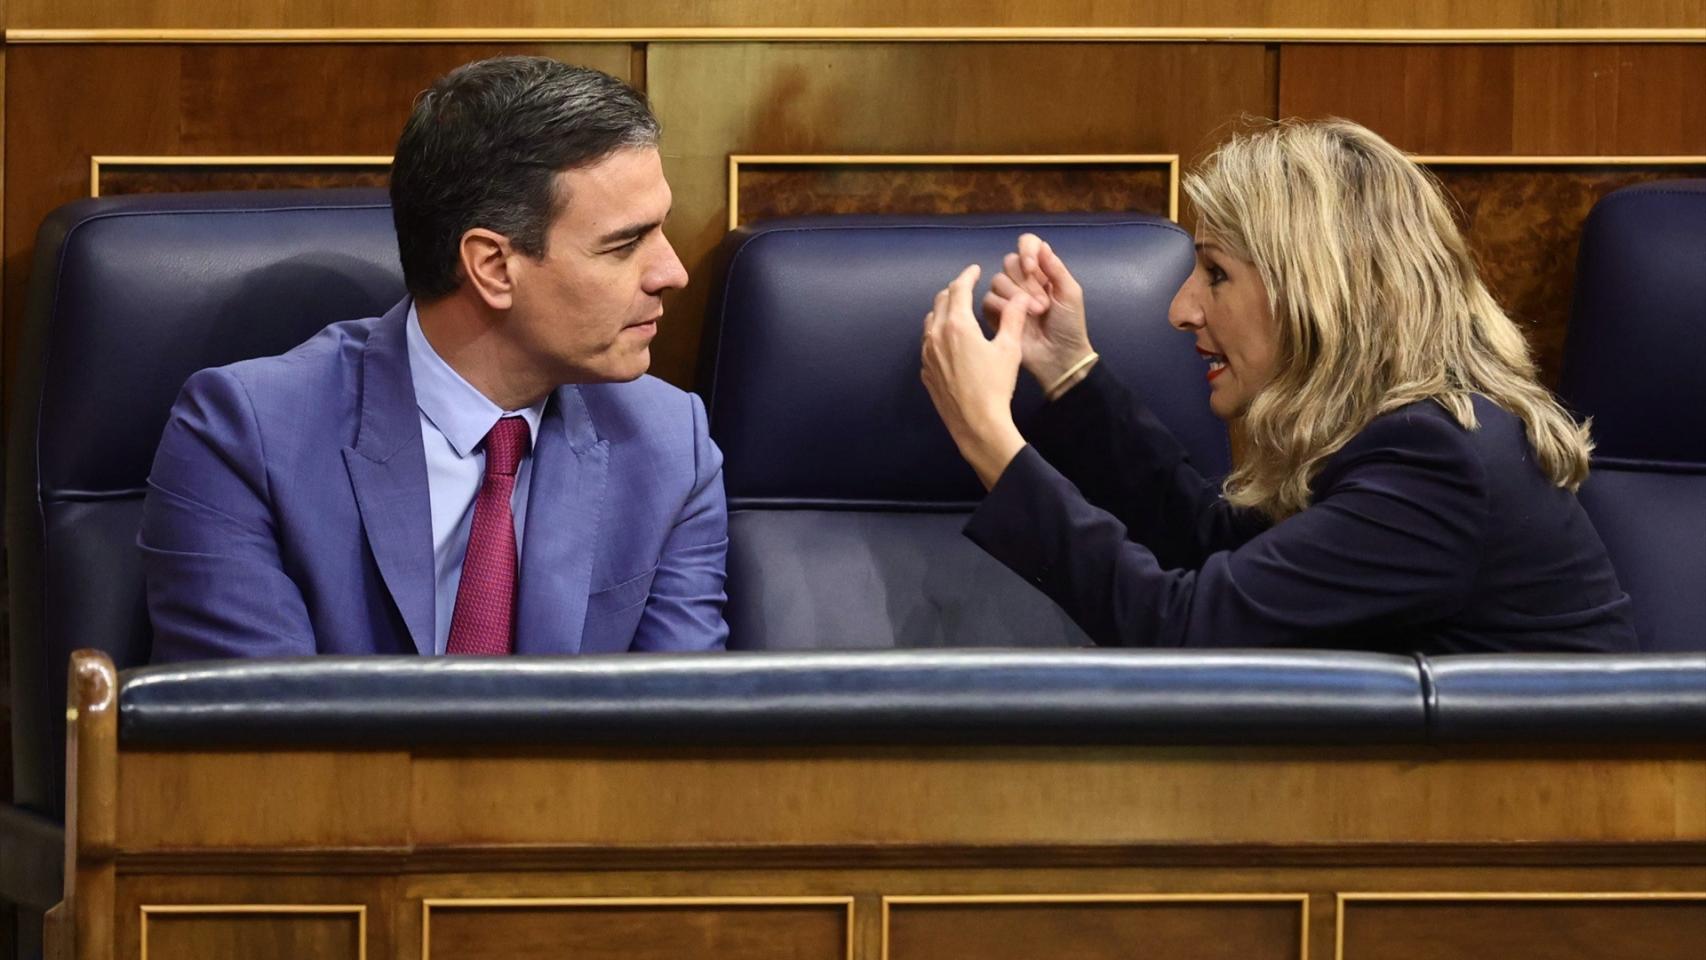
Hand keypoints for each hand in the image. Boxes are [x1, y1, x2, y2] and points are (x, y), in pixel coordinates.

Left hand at [921, 264, 1029, 489]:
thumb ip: (1013, 318)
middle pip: (940, 301)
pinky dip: (937, 334)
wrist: (976, 424)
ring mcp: (927, 355)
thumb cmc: (996, 386)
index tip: (975, 270)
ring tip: (957, 311)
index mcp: (957, 325)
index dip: (968, 276)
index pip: (959, 289)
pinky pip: (927, 344)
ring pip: (930, 322)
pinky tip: (949, 341)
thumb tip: (1021, 297)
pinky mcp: (925, 371)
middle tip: (967, 288)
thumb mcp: (1010, 349)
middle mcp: (936, 335)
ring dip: (943, 311)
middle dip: (954, 291)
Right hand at [983, 234, 1094, 391]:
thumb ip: (1056, 267)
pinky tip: (1015, 319)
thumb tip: (1041, 245)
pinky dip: (1002, 306)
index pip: (1027, 244)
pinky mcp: (994, 313)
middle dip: (1025, 281)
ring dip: (1016, 296)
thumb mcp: (1070, 293)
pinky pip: (988, 299)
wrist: (1059, 356)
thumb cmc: (1069, 325)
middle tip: (1043, 303)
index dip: (1026, 251)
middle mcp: (1021, 279)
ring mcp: (1006, 296)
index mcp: (1042, 270)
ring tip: (1035, 313)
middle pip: (1010, 261)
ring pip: (998, 279)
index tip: (1032, 268)